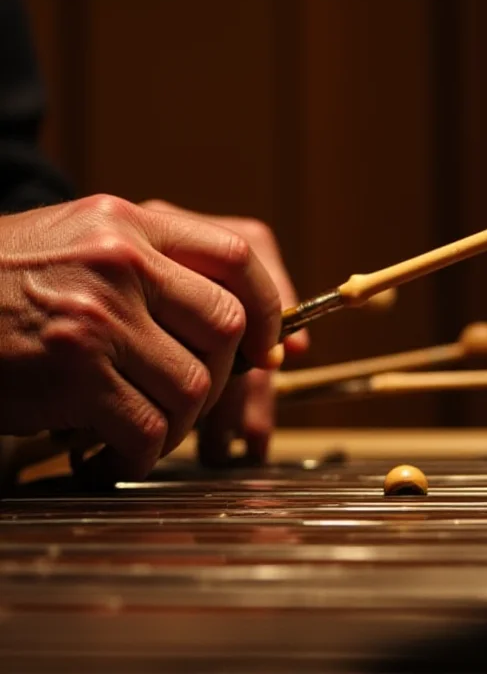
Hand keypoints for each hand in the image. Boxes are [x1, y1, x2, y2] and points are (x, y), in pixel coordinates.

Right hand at [0, 194, 281, 481]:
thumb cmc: (2, 282)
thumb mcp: (81, 244)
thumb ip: (153, 270)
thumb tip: (231, 321)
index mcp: (129, 224)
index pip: (236, 257)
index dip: (269, 306)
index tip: (265, 345)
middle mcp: (121, 262)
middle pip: (226, 326)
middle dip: (223, 375)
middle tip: (194, 398)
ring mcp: (99, 316)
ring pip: (192, 386)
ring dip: (179, 422)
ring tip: (147, 428)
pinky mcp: (75, 373)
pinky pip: (149, 429)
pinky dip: (142, 454)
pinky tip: (112, 453)